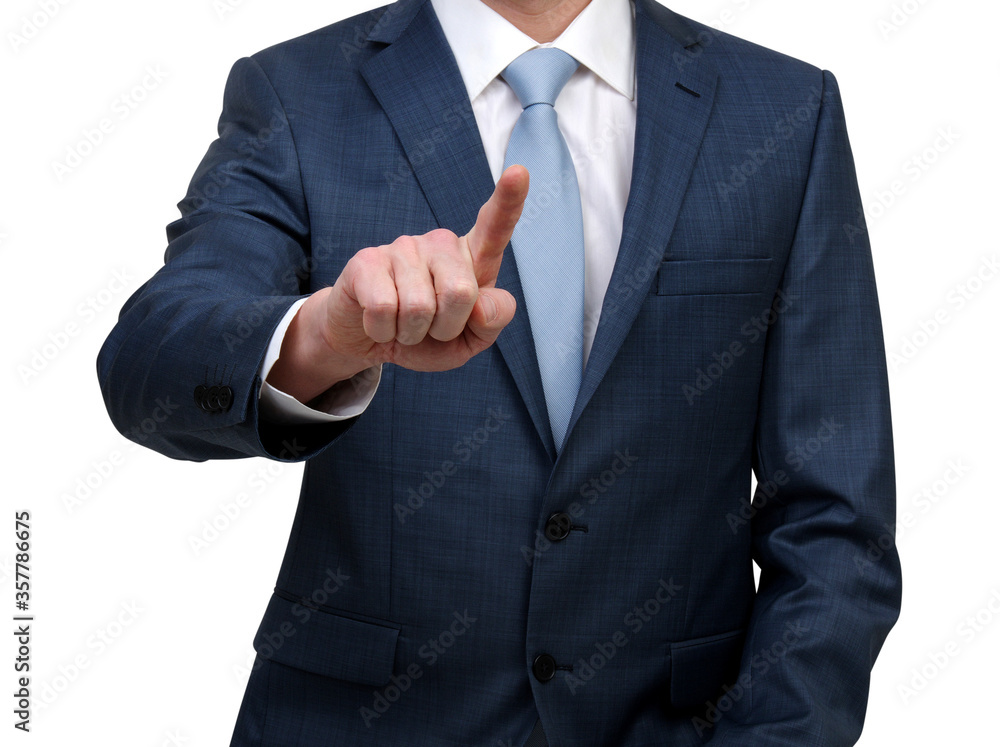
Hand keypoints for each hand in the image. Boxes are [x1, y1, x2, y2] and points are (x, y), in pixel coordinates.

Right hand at [266, 165, 528, 402]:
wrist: (369, 342)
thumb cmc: (426, 337)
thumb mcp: (470, 340)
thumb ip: (492, 321)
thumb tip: (482, 305)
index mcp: (472, 259)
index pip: (495, 228)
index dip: (509, 201)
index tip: (519, 172)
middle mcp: (440, 243)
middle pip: (461, 292)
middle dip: (445, 327)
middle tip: (430, 328)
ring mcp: (403, 247)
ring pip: (419, 308)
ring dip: (411, 332)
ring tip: (402, 324)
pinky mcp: (367, 260)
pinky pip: (384, 309)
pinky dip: (383, 331)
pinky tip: (378, 322)